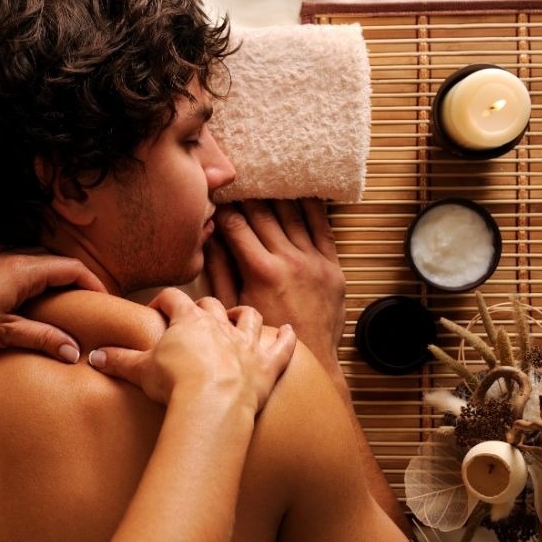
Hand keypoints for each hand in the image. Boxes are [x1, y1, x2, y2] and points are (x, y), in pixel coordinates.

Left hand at [0, 251, 107, 361]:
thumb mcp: (3, 334)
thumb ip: (42, 339)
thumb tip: (75, 351)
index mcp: (23, 271)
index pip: (72, 268)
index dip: (93, 284)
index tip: (104, 303)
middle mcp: (13, 259)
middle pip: (57, 264)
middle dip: (77, 283)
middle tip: (88, 308)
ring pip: (38, 265)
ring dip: (55, 283)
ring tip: (64, 307)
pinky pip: (20, 269)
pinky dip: (35, 283)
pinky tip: (30, 303)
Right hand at [88, 287, 296, 412]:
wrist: (212, 403)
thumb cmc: (175, 384)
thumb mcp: (140, 370)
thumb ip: (118, 360)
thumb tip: (92, 356)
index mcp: (188, 321)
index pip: (174, 298)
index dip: (164, 302)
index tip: (157, 311)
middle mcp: (220, 325)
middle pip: (212, 305)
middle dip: (203, 309)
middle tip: (194, 320)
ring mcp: (246, 343)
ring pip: (248, 316)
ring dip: (243, 315)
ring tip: (238, 318)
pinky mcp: (267, 365)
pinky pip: (282, 346)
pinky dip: (287, 338)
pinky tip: (291, 330)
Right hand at [204, 199, 345, 370]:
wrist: (312, 361)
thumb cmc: (265, 337)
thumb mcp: (233, 306)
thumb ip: (220, 269)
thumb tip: (208, 239)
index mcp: (262, 271)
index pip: (237, 225)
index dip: (224, 209)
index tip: (218, 199)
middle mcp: (290, 261)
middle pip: (264, 215)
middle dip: (248, 196)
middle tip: (239, 182)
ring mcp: (315, 262)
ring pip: (293, 215)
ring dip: (278, 194)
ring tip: (266, 180)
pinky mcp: (333, 266)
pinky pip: (322, 227)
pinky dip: (311, 207)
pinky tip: (301, 192)